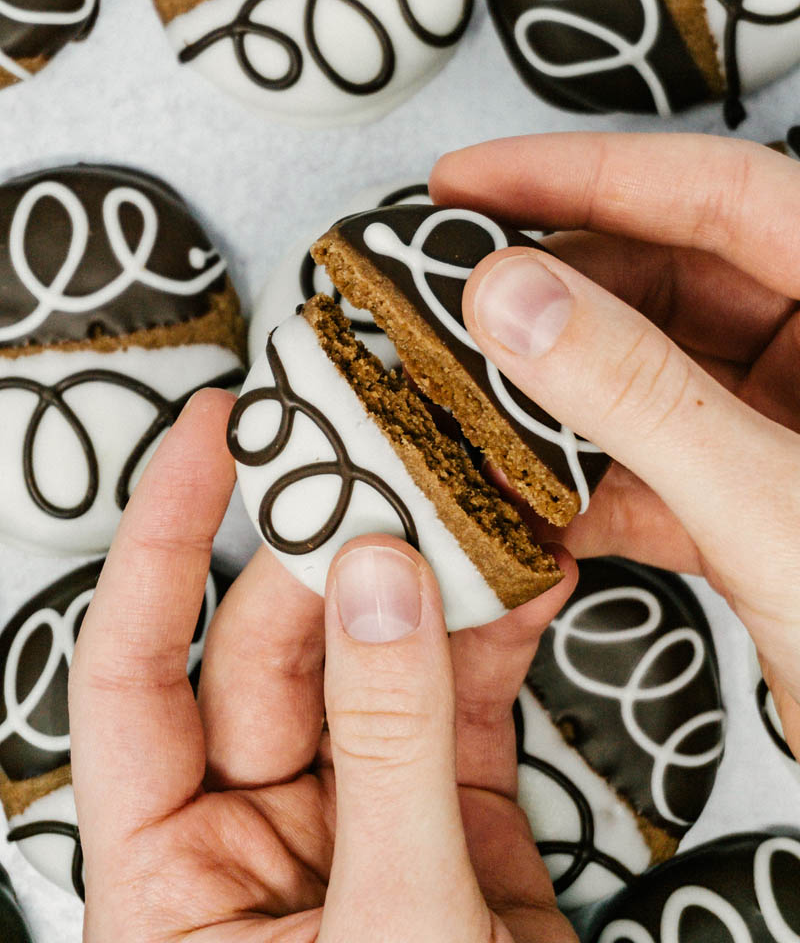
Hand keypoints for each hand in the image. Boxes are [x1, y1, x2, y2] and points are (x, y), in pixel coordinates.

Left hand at [69, 390, 577, 941]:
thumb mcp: (390, 932)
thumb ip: (385, 750)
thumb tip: (373, 579)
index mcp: (169, 875)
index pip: (136, 669)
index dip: (166, 537)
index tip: (214, 432)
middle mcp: (253, 830)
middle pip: (277, 645)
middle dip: (332, 546)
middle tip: (387, 456)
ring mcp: (358, 814)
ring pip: (374, 657)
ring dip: (422, 578)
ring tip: (468, 498)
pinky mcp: (450, 818)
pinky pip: (462, 700)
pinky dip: (496, 636)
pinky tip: (525, 576)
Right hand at [431, 131, 799, 757]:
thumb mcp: (776, 510)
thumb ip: (642, 396)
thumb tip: (512, 298)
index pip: (721, 194)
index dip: (585, 174)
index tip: (468, 180)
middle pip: (674, 279)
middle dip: (553, 295)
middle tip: (445, 299)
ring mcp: (795, 432)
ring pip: (653, 376)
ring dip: (557, 397)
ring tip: (459, 400)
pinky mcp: (762, 506)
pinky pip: (658, 464)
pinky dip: (586, 484)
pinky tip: (519, 502)